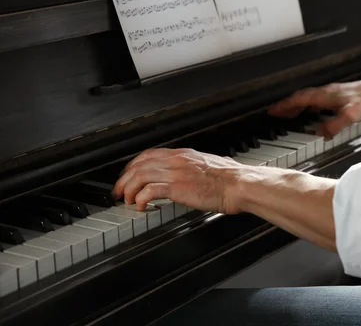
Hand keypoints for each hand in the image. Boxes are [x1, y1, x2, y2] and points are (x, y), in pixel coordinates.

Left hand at [113, 148, 251, 213]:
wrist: (239, 184)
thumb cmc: (230, 179)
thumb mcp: (208, 166)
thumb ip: (194, 169)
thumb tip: (188, 176)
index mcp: (184, 154)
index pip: (149, 154)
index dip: (133, 165)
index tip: (128, 176)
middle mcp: (177, 160)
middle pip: (139, 164)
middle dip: (124, 178)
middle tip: (119, 191)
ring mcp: (176, 173)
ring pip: (140, 176)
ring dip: (128, 189)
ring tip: (127, 200)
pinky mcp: (177, 187)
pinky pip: (149, 191)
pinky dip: (140, 199)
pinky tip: (140, 206)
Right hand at [268, 77, 360, 138]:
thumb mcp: (350, 116)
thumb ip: (333, 125)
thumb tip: (320, 133)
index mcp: (326, 94)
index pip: (299, 99)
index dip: (285, 105)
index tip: (273, 110)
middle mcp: (328, 92)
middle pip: (302, 97)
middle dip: (288, 106)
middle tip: (278, 113)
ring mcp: (335, 93)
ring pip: (311, 98)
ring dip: (300, 106)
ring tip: (292, 114)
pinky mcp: (343, 96)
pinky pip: (321, 100)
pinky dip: (312, 106)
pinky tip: (316, 113)